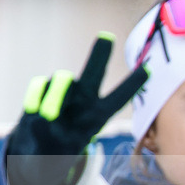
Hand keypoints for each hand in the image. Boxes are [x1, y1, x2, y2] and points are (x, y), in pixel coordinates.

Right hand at [6, 32, 147, 184]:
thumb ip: (62, 132)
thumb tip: (47, 114)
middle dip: (100, 55)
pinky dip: (37, 98)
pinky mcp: (43, 89)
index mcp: (99, 113)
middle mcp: (84, 97)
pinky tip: (36, 111)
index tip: (148, 69)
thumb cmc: (66, 145)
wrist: (42, 147)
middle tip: (107, 37)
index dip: (133, 84)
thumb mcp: (73, 145)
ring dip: (55, 97)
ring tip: (50, 117)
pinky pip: (39, 86)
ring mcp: (64, 91)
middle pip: (94, 73)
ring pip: (62, 79)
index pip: (119, 97)